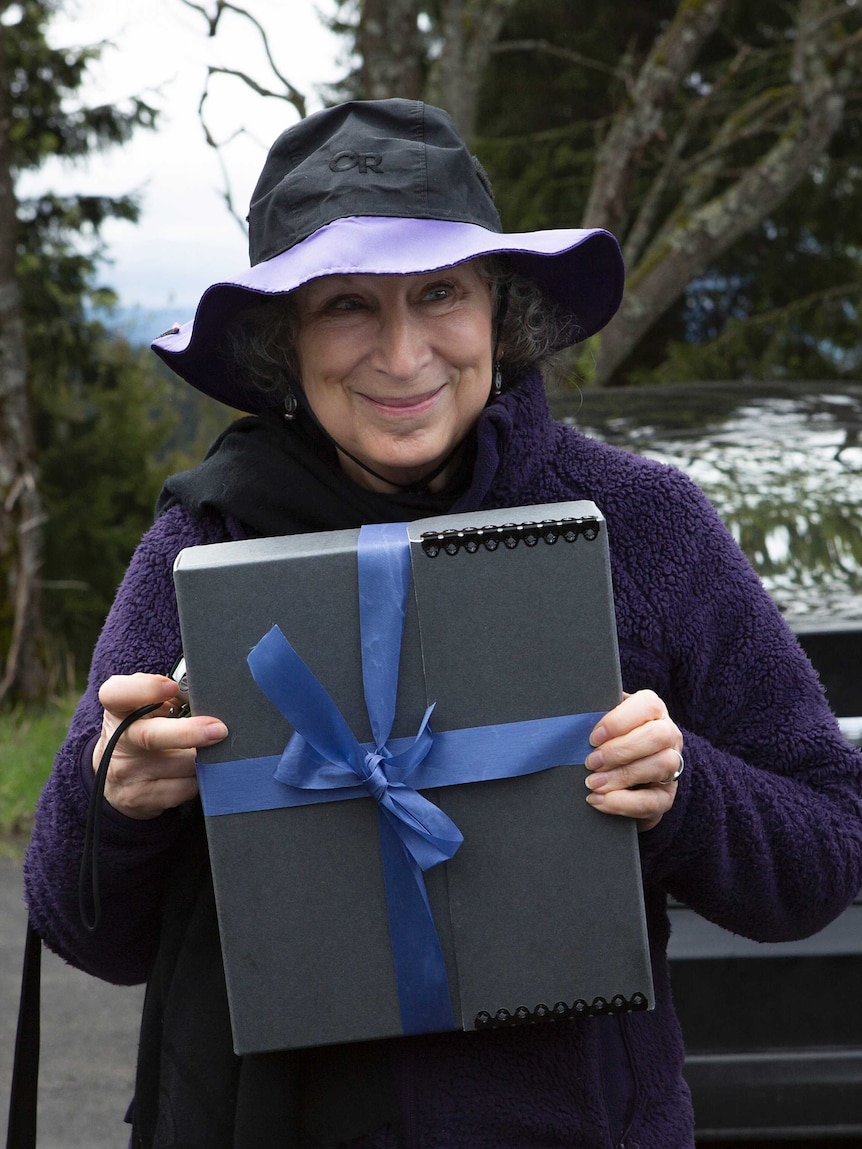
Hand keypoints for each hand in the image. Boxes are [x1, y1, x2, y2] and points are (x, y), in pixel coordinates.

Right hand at [94, 673, 227, 819]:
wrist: (112, 778)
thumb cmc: (140, 730)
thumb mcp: (143, 707)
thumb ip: (167, 696)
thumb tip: (205, 698)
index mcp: (118, 710)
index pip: (117, 693)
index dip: (145, 689)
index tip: (171, 687)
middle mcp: (118, 741)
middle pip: (151, 736)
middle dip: (189, 732)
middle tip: (219, 730)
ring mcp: (128, 773)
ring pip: (181, 766)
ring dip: (205, 758)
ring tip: (209, 750)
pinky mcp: (141, 799)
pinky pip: (185, 788)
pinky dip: (199, 779)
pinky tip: (196, 772)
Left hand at [585, 690, 683, 831]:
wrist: (621, 778)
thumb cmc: (608, 741)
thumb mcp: (605, 725)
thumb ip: (597, 717)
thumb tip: (579, 716)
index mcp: (654, 711)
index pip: (647, 705)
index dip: (619, 721)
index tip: (593, 738)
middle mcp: (669, 735)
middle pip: (657, 736)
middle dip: (619, 751)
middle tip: (591, 762)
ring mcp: (674, 766)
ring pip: (661, 766)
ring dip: (622, 776)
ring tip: (593, 783)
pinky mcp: (666, 796)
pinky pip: (652, 801)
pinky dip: (622, 803)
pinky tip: (599, 800)